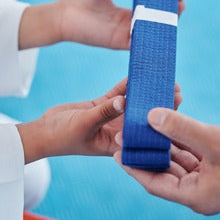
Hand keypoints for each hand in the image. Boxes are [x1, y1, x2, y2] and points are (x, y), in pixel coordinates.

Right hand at [17, 79, 182, 163]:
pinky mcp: (101, 106)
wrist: (43, 132)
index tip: (176, 109)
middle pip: (143, 117)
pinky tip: (137, 74)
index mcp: (118, 144)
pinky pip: (118, 94)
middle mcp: (118, 132)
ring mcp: (110, 118)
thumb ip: (104, 112)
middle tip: (176, 89)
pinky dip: (126, 85)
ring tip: (162, 79)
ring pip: (132, 103)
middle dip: (159, 104)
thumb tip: (125, 100)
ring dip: (145, 92)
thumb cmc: (61, 137)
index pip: (144, 134)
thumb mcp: (84, 124)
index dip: (161, 123)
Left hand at [19, 0, 185, 49]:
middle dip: (171, 9)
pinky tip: (167, 24)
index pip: (150, 7)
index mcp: (125, 13)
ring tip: (180, 6)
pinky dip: (155, 35)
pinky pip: (141, 41)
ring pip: (152, 30)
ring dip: (168, 21)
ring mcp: (125, 35)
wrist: (62, 15)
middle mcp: (128, 25)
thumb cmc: (78, 0)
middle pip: (155, 19)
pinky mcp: (120, 42)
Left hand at [115, 108, 219, 215]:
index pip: (155, 183)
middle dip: (146, 153)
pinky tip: (168, 125)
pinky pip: (191, 155)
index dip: (133, 168)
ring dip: (163, 145)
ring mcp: (210, 180)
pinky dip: (179, 142)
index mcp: (197, 195)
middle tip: (126, 134)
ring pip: (177, 162)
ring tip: (143, 127)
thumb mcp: (216, 140)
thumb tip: (151, 116)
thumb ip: (182, 128)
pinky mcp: (217, 168)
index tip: (115, 152)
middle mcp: (200, 191)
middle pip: (164, 172)